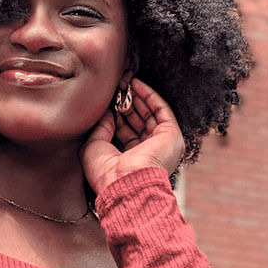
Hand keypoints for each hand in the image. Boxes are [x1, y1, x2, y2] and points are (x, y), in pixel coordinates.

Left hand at [80, 78, 185, 195]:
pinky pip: (162, 110)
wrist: (124, 184)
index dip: (116, 115)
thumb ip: (102, 126)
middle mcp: (149, 152)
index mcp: (132, 160)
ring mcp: (162, 144)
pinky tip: (136, 85)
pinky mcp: (172, 135)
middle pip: (139, 121)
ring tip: (124, 83)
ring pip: (151, 114)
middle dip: (127, 103)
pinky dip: (150, 96)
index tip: (108, 100)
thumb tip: (107, 110)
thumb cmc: (106, 174)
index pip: (126, 131)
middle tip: (116, 88)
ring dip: (137, 97)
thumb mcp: (95, 146)